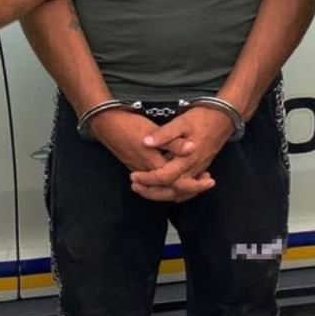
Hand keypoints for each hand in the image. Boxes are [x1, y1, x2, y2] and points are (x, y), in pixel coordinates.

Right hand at [88, 110, 204, 202]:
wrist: (106, 124)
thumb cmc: (130, 125)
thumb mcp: (154, 130)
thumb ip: (173, 142)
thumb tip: (192, 147)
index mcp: (154, 163)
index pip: (177, 182)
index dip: (195, 184)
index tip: (208, 180)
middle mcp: (147, 171)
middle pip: (171, 191)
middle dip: (190, 190)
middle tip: (206, 182)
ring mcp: (141, 170)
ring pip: (163, 189)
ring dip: (180, 187)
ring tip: (196, 181)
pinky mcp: (137, 166)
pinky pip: (155, 183)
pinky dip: (169, 183)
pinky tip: (177, 175)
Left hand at [128, 107, 231, 202]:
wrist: (224, 118)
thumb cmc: (202, 118)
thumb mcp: (181, 122)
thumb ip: (164, 134)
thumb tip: (146, 142)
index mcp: (187, 159)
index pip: (164, 176)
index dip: (147, 179)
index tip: (133, 176)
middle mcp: (193, 169)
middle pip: (172, 191)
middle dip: (152, 192)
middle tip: (135, 186)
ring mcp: (198, 170)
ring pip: (181, 192)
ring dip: (163, 194)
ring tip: (146, 189)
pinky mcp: (201, 169)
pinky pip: (188, 189)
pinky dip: (177, 193)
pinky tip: (167, 189)